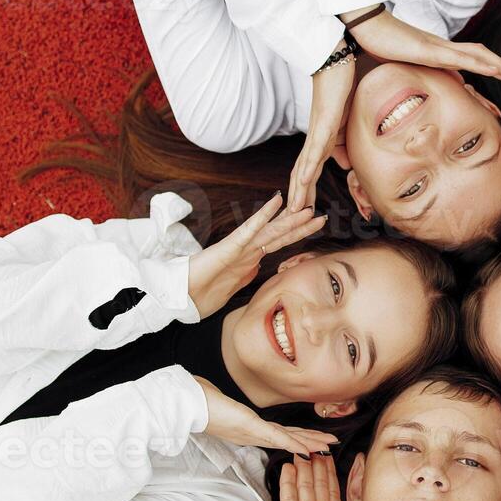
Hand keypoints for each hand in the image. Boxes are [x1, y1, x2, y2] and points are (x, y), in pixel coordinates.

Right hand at [188, 193, 326, 317]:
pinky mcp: (228, 248)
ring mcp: (238, 248)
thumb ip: (245, 275)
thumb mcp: (231, 287)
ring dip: (291, 219)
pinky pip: (249, 230)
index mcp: (248, 260)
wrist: (178, 298)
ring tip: (309, 207)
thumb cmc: (200, 293)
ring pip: (270, 231)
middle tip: (322, 215)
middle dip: (301, 226)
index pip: (276, 244)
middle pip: (279, 236)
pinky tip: (276, 202)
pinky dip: (263, 216)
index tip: (312, 226)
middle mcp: (246, 251)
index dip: (295, 234)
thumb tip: (258, 269)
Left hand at [196, 377, 338, 453]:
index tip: (313, 438)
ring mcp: (252, 433)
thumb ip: (222, 398)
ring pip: (287, 440)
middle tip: (330, 445)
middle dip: (311, 441)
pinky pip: (276, 438)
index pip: (278, 433)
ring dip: (309, 444)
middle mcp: (252, 434)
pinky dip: (293, 444)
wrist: (187, 404)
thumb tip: (214, 391)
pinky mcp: (250, 428)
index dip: (297, 436)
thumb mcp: (216, 399)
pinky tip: (307, 449)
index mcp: (247, 428)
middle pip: (288, 438)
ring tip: (327, 447)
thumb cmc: (199, 400)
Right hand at [280, 455, 377, 500]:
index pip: (333, 499)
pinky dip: (289, 483)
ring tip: (302, 450)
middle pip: (318, 490)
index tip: (329, 462)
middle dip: (317, 469)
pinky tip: (289, 467)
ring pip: (305, 490)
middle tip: (314, 448)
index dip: (331, 480)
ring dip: (303, 470)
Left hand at [288, 46, 357, 212]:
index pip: (310, 171)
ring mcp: (318, 132)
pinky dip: (309, 166)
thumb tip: (343, 164)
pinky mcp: (324, 124)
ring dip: (300, 189)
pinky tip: (303, 180)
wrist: (336, 61)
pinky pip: (316, 149)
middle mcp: (315, 139)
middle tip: (292, 221)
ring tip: (295, 210)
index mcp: (320, 140)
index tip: (303, 211)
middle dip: (298, 198)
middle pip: (302, 174)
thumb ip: (343, 144)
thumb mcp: (346, 123)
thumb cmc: (342, 88)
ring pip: (305, 166)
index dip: (306, 192)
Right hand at [347, 8, 500, 86]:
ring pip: (482, 58)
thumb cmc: (382, 46)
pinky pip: (460, 58)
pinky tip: (496, 69)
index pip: (480, 62)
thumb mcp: (407, 67)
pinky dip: (480, 63)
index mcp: (444, 54)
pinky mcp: (430, 50)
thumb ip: (424, 75)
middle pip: (489, 58)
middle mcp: (448, 48)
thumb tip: (435, 89)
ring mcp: (441, 48)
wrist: (365, 27)